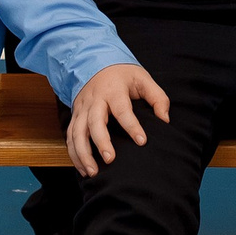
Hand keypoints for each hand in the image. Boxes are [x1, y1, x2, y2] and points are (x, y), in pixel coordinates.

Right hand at [66, 61, 170, 176]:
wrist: (94, 62)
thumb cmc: (122, 75)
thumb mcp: (143, 78)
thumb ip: (157, 98)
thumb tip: (165, 119)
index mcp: (113, 90)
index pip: (122, 109)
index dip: (132, 126)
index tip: (142, 141)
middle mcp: (95, 100)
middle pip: (94, 122)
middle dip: (101, 142)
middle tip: (110, 159)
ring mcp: (82, 109)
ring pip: (77, 132)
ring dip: (83, 153)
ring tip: (93, 172)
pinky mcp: (75, 116)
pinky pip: (70, 137)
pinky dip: (74, 154)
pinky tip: (83, 169)